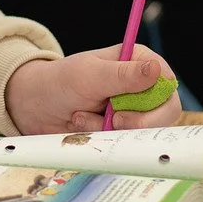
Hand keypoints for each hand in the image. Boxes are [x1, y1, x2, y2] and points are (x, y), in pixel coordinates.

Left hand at [4, 46, 179, 134]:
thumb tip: (156, 70)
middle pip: (164, 112)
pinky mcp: (120, 128)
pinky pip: (123, 140)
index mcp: (138, 61)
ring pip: (142, 130)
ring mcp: (131, 108)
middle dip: (135, 121)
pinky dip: (101, 136)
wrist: (34, 105)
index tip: (126, 110)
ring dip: (110, 128)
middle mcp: (140, 85)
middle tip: (111, 119)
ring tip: (82, 114)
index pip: (167, 84)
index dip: (155, 102)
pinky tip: (82, 123)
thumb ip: (124, 75)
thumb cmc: (60, 81)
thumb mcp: (90, 75)